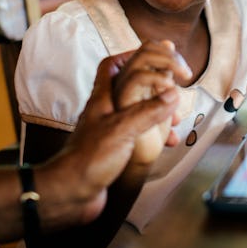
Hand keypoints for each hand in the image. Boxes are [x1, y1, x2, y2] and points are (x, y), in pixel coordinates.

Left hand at [44, 45, 185, 222]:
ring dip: (156, 110)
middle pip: (128, 85)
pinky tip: (166, 142)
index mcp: (102, 99)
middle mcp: (104, 111)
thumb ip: (147, 111)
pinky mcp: (114, 150)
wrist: (71, 193)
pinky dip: (155, 135)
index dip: (130, 55)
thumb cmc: (89, 159)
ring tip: (176, 116)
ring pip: (136, 111)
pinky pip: (139, 135)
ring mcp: (108, 130)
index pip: (111, 66)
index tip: (153, 54)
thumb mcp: (122, 130)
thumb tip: (173, 94)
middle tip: (173, 85)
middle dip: (152, 83)